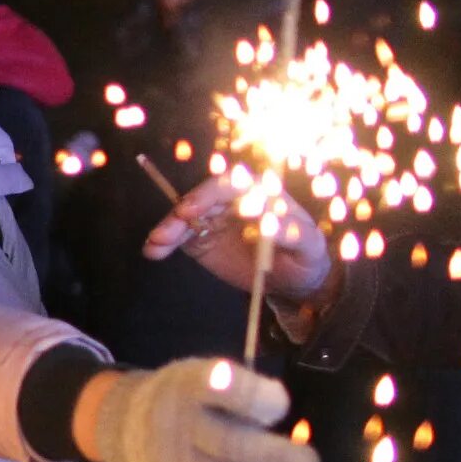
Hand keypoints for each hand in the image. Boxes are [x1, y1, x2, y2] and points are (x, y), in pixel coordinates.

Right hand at [82, 357, 319, 461]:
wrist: (125, 425)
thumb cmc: (182, 395)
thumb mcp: (204, 374)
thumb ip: (243, 392)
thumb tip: (289, 423)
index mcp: (189, 384)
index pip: (220, 387)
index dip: (254, 397)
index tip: (283, 404)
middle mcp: (178, 422)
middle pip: (230, 444)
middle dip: (278, 458)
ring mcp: (174, 460)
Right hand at [144, 175, 330, 301]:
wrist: (293, 277)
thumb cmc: (304, 254)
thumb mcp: (308, 245)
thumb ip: (291, 232)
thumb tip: (267, 222)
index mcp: (259, 193)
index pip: (231, 185)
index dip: (208, 194)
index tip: (192, 210)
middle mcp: (232, 201)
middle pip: (201, 199)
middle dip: (181, 214)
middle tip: (166, 233)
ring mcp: (214, 218)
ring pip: (185, 217)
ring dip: (167, 229)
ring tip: (154, 246)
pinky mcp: (202, 238)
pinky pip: (180, 237)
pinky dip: (164, 244)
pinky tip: (152, 252)